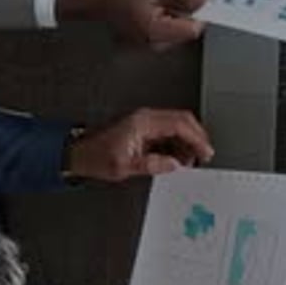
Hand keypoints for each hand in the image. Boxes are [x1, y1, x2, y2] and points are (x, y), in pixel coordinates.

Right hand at [55, 0, 205, 47]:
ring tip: (158, 4)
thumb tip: (200, 2)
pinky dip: (166, 23)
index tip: (196, 2)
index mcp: (156, 31)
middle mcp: (154, 44)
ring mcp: (150, 46)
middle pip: (185, 33)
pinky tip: (154, 12)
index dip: (198, 14)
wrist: (99, 1)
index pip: (193, 30)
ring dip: (175, 19)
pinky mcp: (148, 44)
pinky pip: (166, 35)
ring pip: (177, 35)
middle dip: (184, 16)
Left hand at [69, 108, 213, 180]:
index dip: (196, 137)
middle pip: (182, 121)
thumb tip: (173, 164)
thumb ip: (151, 164)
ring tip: (188, 162)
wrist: (80, 153)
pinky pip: (168, 134)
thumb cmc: (96, 156)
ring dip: (187, 143)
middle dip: (196, 138)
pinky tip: (176, 159)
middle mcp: (146, 118)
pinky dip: (177, 146)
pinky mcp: (145, 131)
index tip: (205, 151)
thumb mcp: (124, 166)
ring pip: (177, 127)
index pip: (179, 124)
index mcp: (143, 122)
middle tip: (203, 156)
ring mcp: (146, 123)